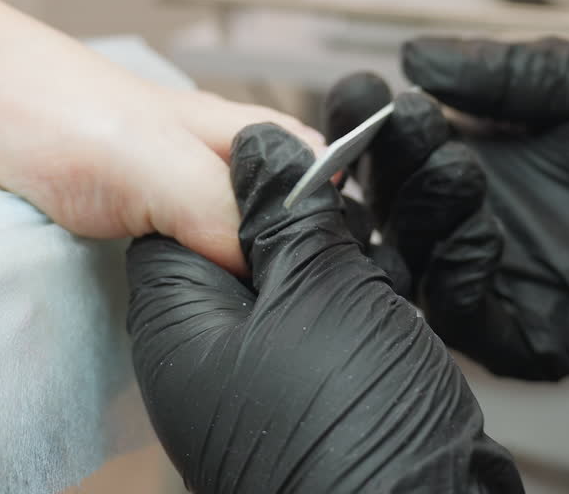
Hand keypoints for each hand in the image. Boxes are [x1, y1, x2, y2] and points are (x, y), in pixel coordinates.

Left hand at [125, 124, 522, 493]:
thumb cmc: (355, 419)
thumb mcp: (317, 290)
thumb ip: (282, 212)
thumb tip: (262, 150)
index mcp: (180, 330)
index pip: (177, 222)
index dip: (241, 183)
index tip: (301, 171)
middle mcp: (206, 361)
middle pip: (236, 251)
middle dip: (296, 224)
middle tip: (349, 219)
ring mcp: (257, 386)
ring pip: (288, 289)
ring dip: (336, 266)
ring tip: (375, 268)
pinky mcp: (310, 399)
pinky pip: (321, 330)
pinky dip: (355, 309)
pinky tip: (391, 307)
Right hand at [326, 36, 568, 414]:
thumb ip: (509, 72)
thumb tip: (416, 55)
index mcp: (486, 158)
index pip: (398, 145)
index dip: (366, 118)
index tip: (363, 86)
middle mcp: (480, 220)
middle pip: (392, 202)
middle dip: (384, 160)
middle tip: (403, 120)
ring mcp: (503, 278)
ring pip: (414, 261)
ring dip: (415, 213)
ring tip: (454, 165)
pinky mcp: (534, 332)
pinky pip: (465, 318)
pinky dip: (452, 277)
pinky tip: (476, 230)